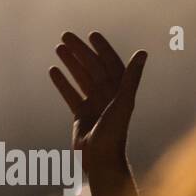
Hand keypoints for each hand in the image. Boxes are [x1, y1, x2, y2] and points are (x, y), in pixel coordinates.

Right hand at [48, 31, 146, 177]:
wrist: (101, 160)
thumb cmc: (114, 133)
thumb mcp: (124, 102)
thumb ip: (131, 77)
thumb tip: (142, 53)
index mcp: (120, 91)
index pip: (111, 63)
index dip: (102, 49)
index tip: (91, 35)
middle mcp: (108, 95)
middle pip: (92, 67)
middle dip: (80, 51)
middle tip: (65, 36)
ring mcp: (94, 105)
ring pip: (80, 78)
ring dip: (70, 63)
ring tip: (58, 48)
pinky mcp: (81, 115)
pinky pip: (71, 94)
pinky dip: (63, 83)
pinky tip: (53, 70)